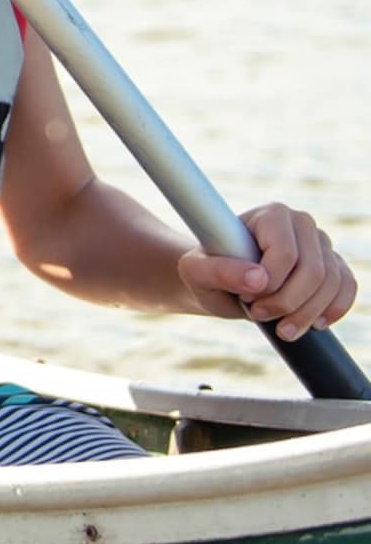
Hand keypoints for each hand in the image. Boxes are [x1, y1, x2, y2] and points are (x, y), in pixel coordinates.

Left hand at [180, 202, 356, 339]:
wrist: (221, 284)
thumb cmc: (206, 272)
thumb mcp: (196, 271)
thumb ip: (219, 271)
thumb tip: (257, 279)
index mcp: (271, 215)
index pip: (285, 253)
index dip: (269, 284)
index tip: (246, 297)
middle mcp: (301, 223)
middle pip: (313, 271)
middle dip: (287, 302)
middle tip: (259, 315)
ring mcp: (320, 244)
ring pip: (332, 283)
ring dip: (307, 314)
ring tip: (281, 328)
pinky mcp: (333, 265)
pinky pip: (347, 287)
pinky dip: (333, 310)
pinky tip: (314, 324)